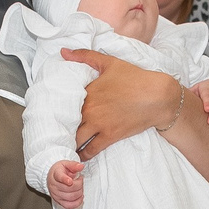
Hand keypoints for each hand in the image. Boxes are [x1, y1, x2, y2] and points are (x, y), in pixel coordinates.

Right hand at [48, 160, 84, 208]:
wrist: (52, 177)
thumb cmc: (59, 171)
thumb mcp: (66, 164)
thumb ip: (74, 165)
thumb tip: (81, 166)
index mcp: (56, 174)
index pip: (60, 177)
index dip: (65, 180)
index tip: (70, 181)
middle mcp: (54, 186)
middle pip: (69, 188)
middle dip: (79, 185)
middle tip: (80, 180)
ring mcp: (55, 195)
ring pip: (70, 197)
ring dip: (79, 193)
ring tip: (80, 187)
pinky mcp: (58, 201)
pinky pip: (69, 206)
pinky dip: (77, 203)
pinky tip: (80, 197)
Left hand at [62, 48, 179, 158]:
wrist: (157, 95)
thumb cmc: (135, 78)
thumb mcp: (109, 62)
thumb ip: (84, 56)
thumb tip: (63, 52)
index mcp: (86, 92)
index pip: (62, 105)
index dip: (55, 111)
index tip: (51, 115)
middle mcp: (89, 110)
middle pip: (66, 125)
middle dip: (59, 130)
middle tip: (54, 134)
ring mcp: (99, 125)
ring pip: (76, 140)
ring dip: (69, 143)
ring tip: (64, 146)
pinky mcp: (110, 136)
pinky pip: (91, 150)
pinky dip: (83, 155)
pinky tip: (78, 156)